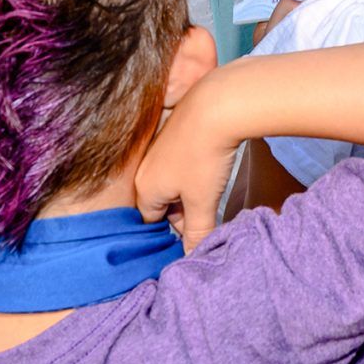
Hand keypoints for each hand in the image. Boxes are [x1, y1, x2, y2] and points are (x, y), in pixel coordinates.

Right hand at [136, 77, 238, 253]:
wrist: (218, 104)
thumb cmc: (205, 157)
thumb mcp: (202, 201)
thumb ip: (196, 231)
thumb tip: (190, 258)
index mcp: (144, 189)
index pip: (152, 222)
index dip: (174, 229)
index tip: (195, 229)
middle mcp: (145, 168)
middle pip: (161, 201)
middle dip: (182, 210)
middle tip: (207, 209)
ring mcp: (158, 148)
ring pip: (171, 180)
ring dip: (189, 188)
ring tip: (211, 186)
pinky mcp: (173, 131)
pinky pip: (178, 161)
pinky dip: (192, 167)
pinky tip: (211, 164)